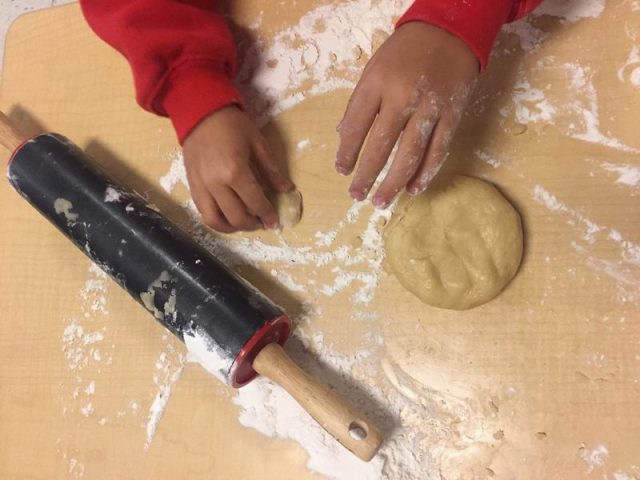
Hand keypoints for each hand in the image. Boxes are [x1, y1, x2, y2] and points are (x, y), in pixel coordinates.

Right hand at [182, 106, 292, 232]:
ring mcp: (201, 186)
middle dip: (252, 225)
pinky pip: (202, 211)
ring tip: (244, 223)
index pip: (255, 202)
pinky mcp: (192, 186)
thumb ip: (271, 170)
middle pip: (236, 217)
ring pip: (215, 221)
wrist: (200, 111)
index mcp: (235, 171)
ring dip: (232, 228)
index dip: (267, 215)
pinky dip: (216, 219)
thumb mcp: (257, 143)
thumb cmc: (232, 124)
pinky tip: (227, 215)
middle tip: (262, 223)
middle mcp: (216, 183)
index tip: (275, 221)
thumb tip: (287, 189)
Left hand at [336, 22, 478, 207]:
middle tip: (356, 195)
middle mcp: (403, 96)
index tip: (342, 170)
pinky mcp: (453, 114)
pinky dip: (426, 172)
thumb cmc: (404, 52)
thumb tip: (344, 137)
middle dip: (367, 174)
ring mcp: (431, 106)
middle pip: (381, 144)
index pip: (357, 125)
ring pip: (411, 153)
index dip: (347, 151)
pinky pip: (438, 149)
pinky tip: (413, 189)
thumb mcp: (374, 68)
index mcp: (378, 82)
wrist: (450, 30)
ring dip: (394, 181)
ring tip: (381, 201)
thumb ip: (360, 102)